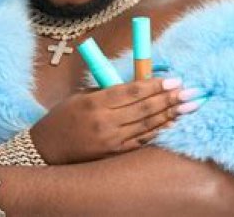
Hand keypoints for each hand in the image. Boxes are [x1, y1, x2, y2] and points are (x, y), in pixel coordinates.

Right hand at [30, 77, 204, 164]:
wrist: (45, 149)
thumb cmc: (61, 118)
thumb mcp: (79, 98)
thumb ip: (106, 91)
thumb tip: (137, 84)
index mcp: (94, 102)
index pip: (132, 91)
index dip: (156, 84)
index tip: (174, 79)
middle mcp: (104, 122)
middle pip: (144, 108)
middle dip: (169, 98)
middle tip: (188, 91)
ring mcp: (110, 140)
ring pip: (147, 125)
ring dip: (170, 115)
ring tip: (186, 106)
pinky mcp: (113, 154)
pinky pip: (140, 141)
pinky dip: (158, 131)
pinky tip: (171, 124)